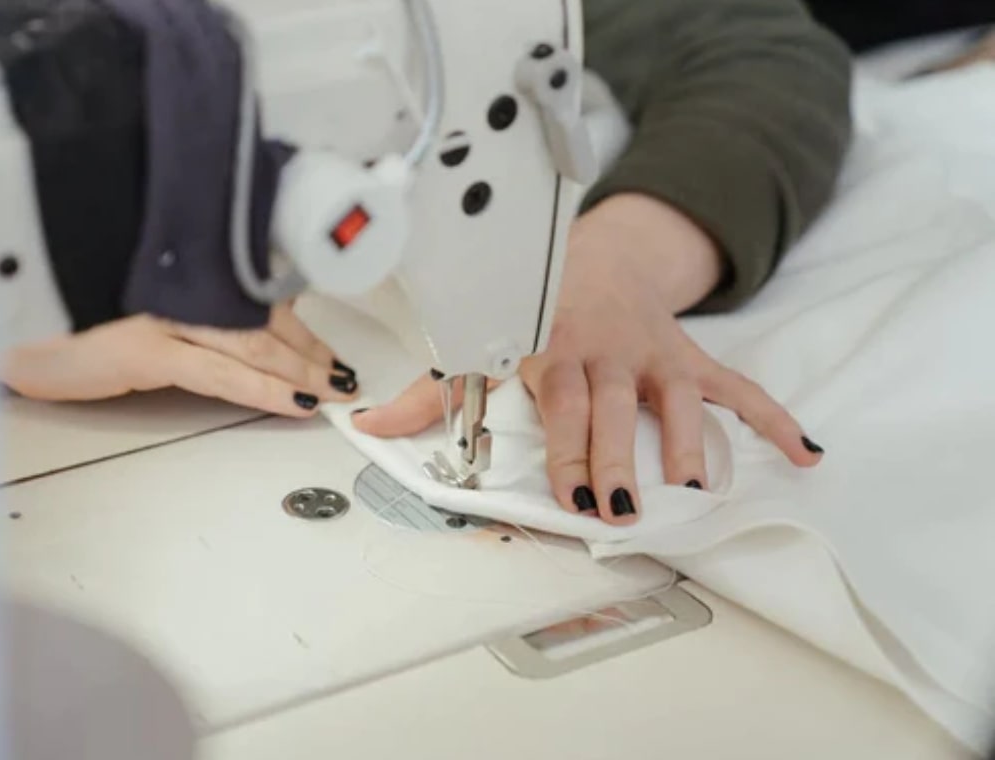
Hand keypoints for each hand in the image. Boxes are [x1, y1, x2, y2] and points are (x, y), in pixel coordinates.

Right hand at [0, 305, 357, 415]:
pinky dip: (265, 390)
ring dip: (301, 372)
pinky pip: (222, 372)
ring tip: (330, 392)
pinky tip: (293, 403)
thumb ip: (176, 312)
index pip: (255, 293)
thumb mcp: (123, 308)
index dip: (298, 322)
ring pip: (255, 345)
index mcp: (176, 274)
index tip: (324, 343)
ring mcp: (160, 315)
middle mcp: (174, 286)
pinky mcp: (143, 349)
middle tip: (341, 375)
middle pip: (265, 318)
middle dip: (310, 351)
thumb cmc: (52, 314)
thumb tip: (225, 330)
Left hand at [354, 194, 821, 524]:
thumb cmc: (532, 312)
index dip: (566, 449)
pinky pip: (739, 386)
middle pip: (615, 408)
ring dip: (687, 442)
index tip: (571, 494)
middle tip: (621, 504)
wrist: (592, 254)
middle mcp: (607, 351)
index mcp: (552, 350)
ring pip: (678, 398)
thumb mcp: (480, 346)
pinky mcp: (691, 357)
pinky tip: (804, 455)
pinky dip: (774, 419)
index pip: (561, 403)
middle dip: (617, 456)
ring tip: (693, 486)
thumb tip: (366, 426)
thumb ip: (429, 392)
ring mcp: (655, 354)